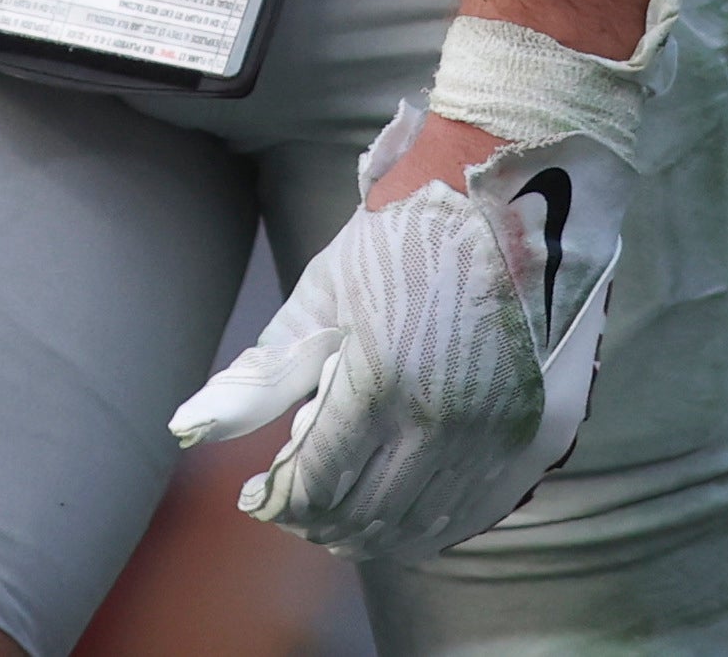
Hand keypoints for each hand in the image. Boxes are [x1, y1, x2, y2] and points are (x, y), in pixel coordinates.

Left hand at [170, 98, 623, 559]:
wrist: (514, 196)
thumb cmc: (406, 237)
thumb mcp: (323, 294)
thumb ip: (262, 374)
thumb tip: (188, 427)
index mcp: (379, 384)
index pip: (315, 484)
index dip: (278, 499)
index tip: (257, 495)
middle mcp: (443, 424)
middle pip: (365, 515)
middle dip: (318, 520)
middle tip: (297, 509)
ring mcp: (498, 436)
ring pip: (421, 525)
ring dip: (373, 532)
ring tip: (343, 518)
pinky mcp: (539, 436)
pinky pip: (478, 511)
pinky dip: (434, 526)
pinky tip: (408, 516)